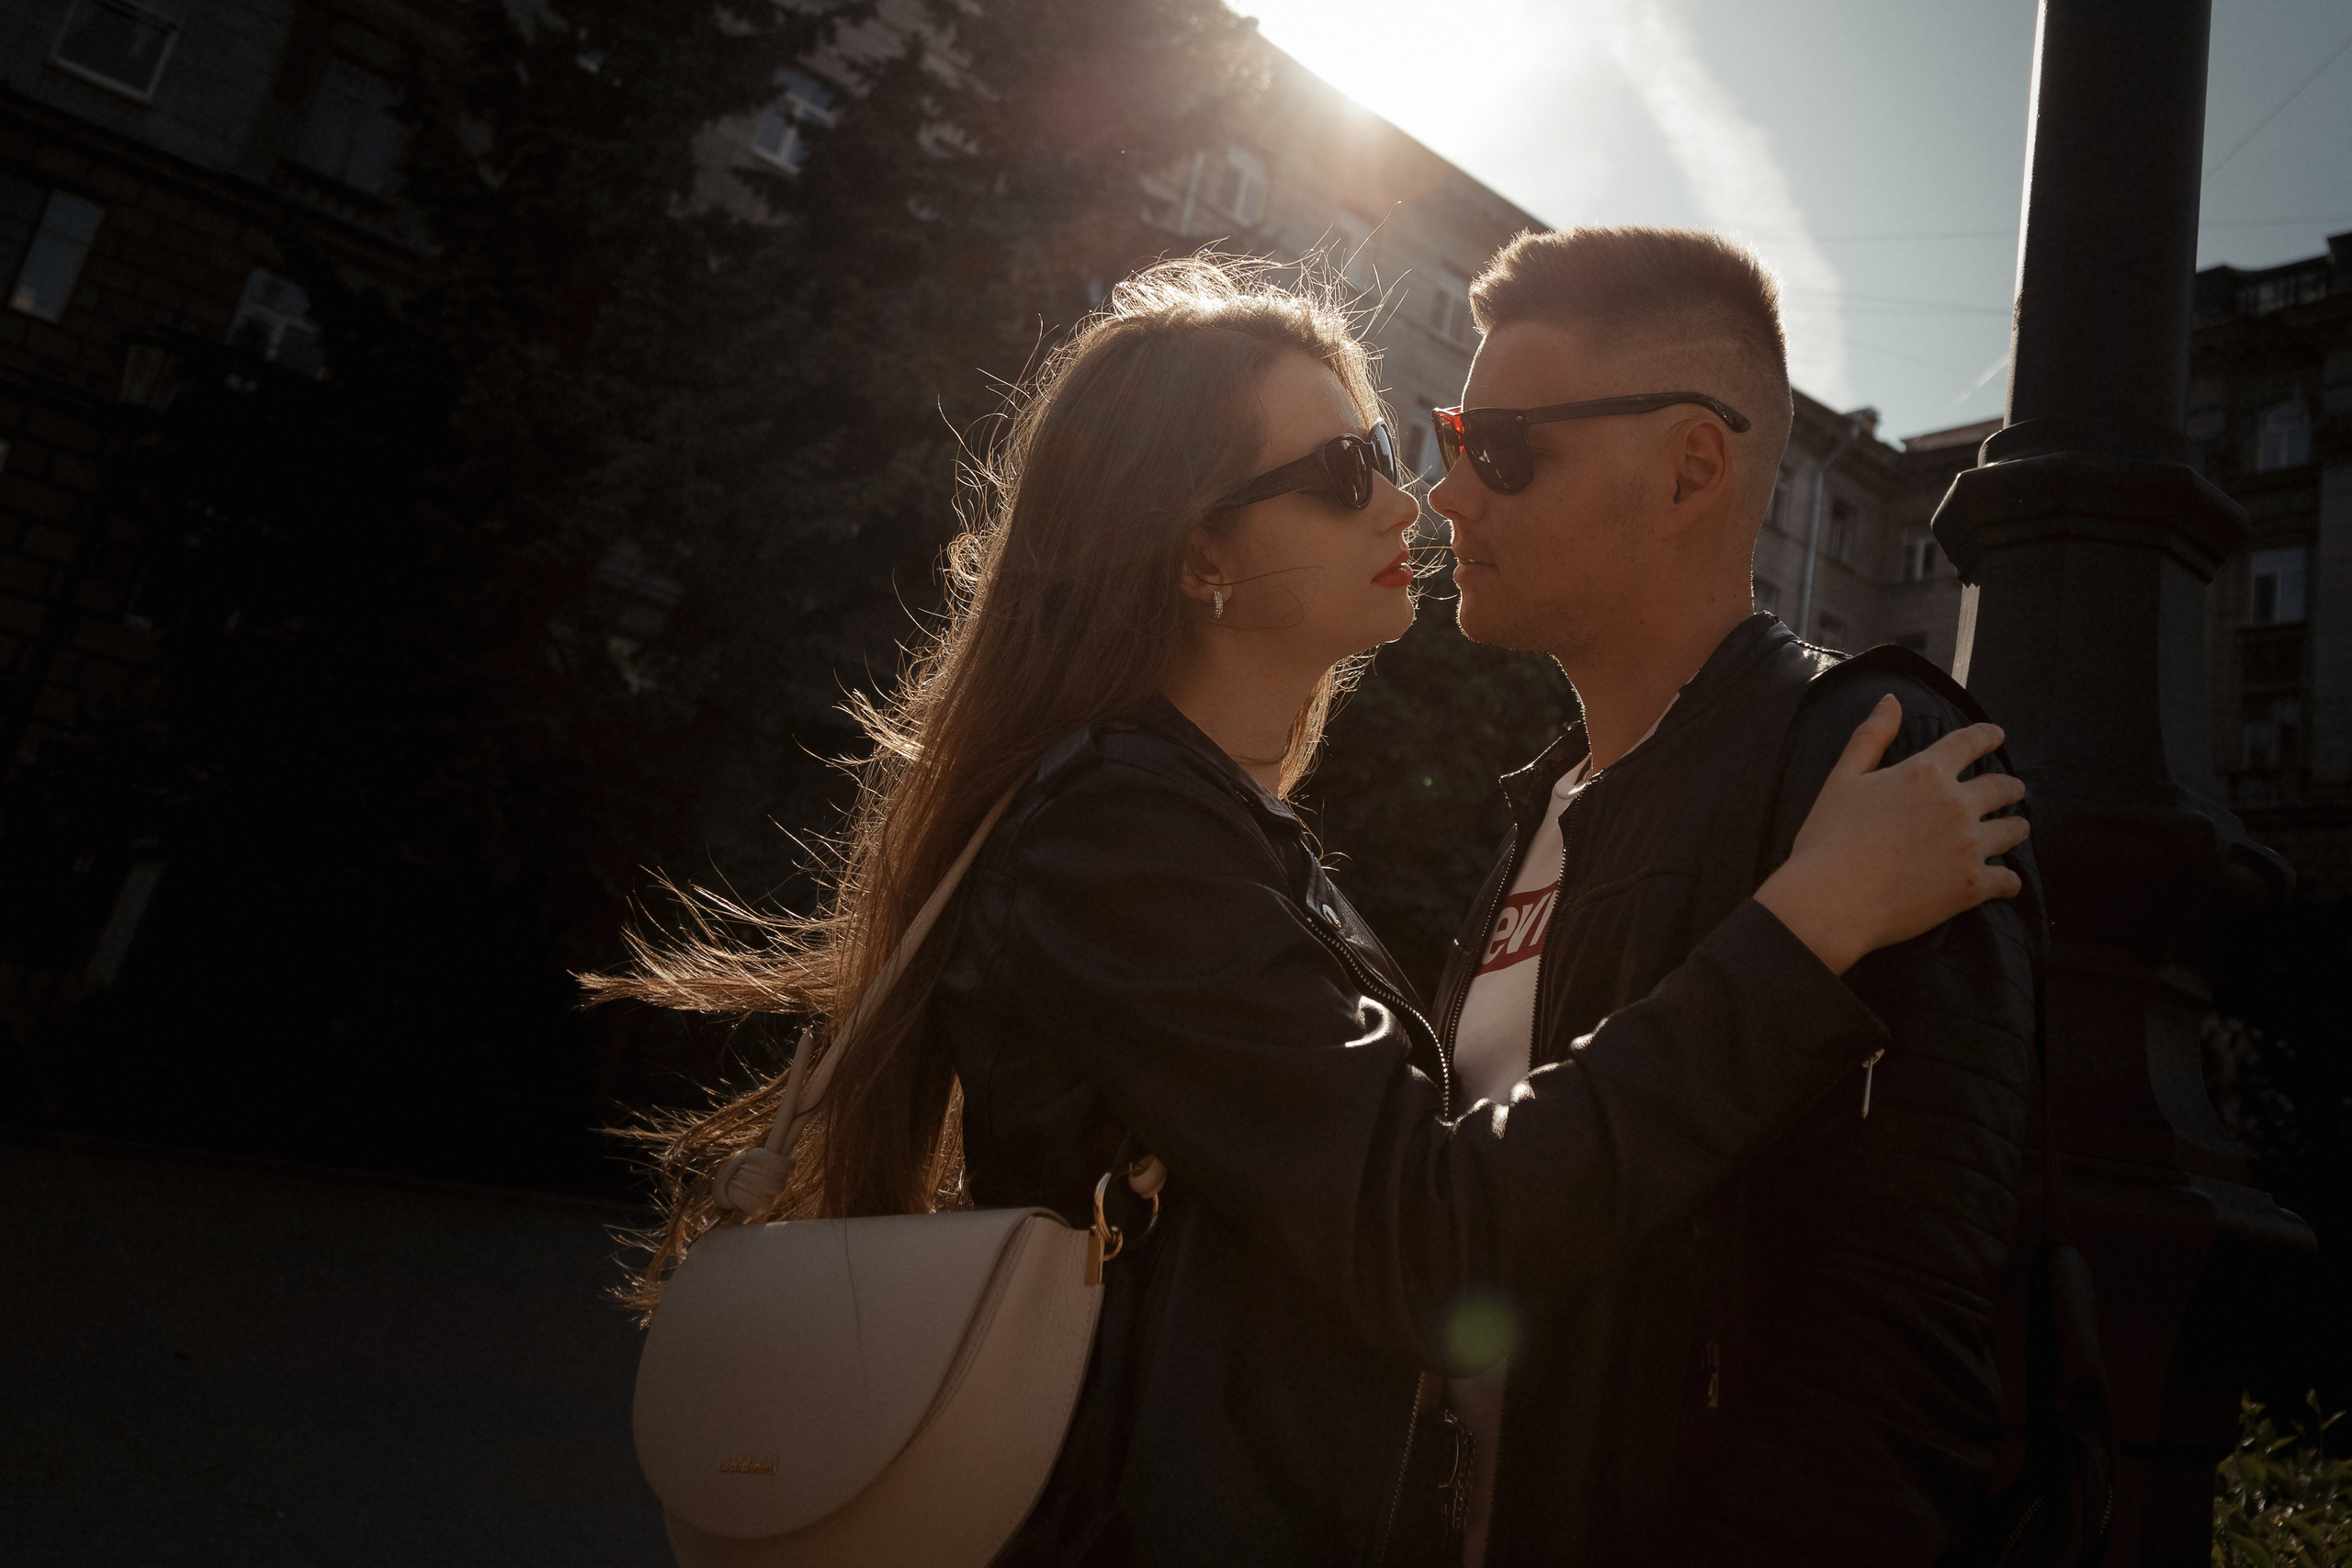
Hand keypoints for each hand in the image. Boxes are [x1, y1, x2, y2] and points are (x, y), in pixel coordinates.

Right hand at [1755, 695, 2028, 974]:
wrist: (1832, 900)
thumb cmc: (1829, 838)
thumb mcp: (1843, 779)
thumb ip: (1871, 737)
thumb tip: (1891, 700)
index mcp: (1925, 772)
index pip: (1969, 743)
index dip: (1987, 736)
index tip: (1997, 736)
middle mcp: (1956, 804)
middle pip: (2002, 787)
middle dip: (2010, 787)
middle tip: (2012, 791)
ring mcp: (1969, 846)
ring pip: (2013, 831)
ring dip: (2015, 828)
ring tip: (2014, 831)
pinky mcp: (1973, 886)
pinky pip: (2008, 880)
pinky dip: (2008, 881)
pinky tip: (2005, 882)